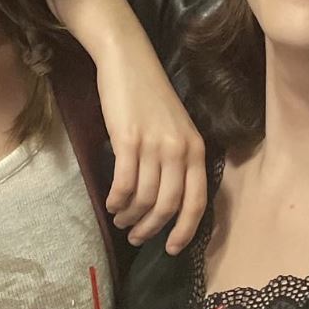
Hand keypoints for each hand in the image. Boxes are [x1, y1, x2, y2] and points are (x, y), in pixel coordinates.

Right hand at [36, 0, 205, 253]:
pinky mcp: (129, 140)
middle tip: (136, 236)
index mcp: (196, 147)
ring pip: (144, 199)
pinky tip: (110, 202)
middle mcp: (180, 150)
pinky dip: (116, 200)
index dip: (186, 230)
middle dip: (151, 228)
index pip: (198, 201)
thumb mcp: (174, 127)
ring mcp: (155, 145)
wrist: (128, 59)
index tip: (172, 248)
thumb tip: (167, 201)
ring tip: (121, 218)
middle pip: (168, 206)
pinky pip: (124, 185)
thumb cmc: (149, 94)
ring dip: (131, 216)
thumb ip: (177, 159)